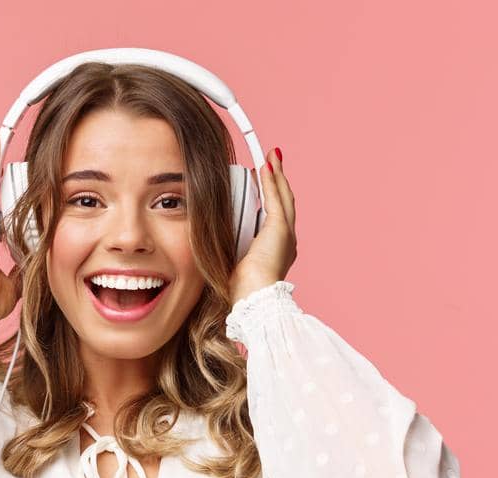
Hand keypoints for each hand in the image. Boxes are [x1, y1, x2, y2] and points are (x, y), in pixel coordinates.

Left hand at [228, 146, 296, 304]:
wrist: (255, 300)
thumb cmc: (242, 292)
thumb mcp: (232, 265)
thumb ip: (228, 250)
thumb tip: (211, 242)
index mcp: (276, 250)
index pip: (274, 216)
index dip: (270, 196)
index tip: (262, 181)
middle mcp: (286, 241)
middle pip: (283, 202)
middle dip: (277, 181)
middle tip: (271, 162)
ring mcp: (286, 235)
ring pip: (283, 197)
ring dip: (276, 175)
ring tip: (271, 158)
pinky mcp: (280, 230)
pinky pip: (275, 199)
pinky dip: (271, 181)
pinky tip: (265, 166)